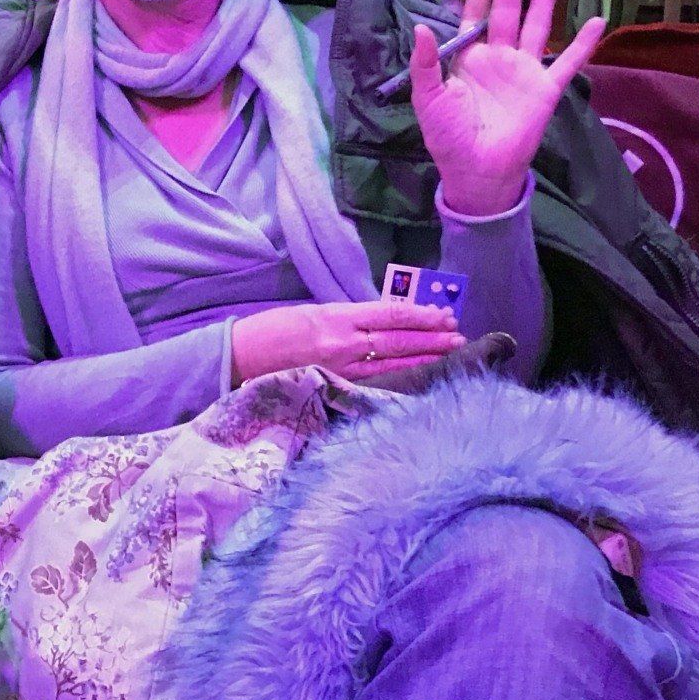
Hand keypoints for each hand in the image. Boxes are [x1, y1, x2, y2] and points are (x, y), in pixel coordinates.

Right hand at [231, 299, 463, 384]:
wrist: (240, 358)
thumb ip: (344, 319)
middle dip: (431, 337)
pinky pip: (376, 380)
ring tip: (451, 352)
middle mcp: (343, 341)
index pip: (389, 314)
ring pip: (393, 361)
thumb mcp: (310, 314)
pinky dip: (401, 376)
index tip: (443, 315)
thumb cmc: (270, 331)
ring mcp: (341, 366)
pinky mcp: (335, 385)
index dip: (420, 315)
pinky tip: (420, 375)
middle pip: (398, 338)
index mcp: (336, 316)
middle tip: (458, 334)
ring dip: (424, 356)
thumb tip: (378, 323)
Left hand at [413, 0, 607, 216]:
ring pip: (537, 28)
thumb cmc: (448, 136)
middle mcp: (497, 59)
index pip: (473, 18)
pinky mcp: (546, 89)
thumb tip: (421, 27)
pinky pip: (569, 63)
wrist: (476, 170)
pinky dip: (584, 44)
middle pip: (507, 13)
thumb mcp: (428, 98)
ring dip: (544, 1)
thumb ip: (425, 64)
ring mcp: (523, 72)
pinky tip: (597, 21)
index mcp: (467, 59)